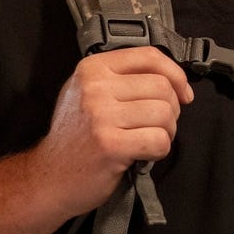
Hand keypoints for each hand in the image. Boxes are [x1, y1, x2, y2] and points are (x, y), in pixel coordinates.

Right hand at [32, 47, 193, 215]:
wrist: (50, 177)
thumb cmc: (77, 138)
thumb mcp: (89, 93)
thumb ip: (124, 78)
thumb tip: (174, 80)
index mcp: (92, 69)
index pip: (149, 56)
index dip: (176, 75)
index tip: (183, 93)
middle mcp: (95, 87)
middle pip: (162, 87)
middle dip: (172, 109)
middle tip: (158, 125)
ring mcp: (101, 116)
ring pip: (164, 114)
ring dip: (166, 132)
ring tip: (147, 139)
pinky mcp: (110, 145)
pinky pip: (159, 140)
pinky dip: (159, 150)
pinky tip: (142, 154)